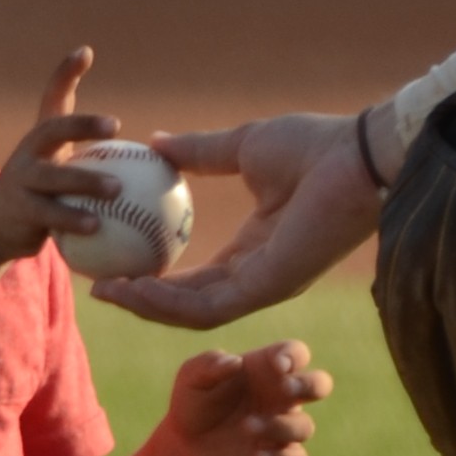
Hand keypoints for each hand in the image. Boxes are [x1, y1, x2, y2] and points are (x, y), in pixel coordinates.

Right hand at [0, 48, 121, 263]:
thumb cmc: (42, 198)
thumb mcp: (62, 174)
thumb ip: (94, 164)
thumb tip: (153, 157)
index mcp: (41, 139)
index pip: (53, 98)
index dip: (65, 74)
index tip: (85, 53)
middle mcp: (27, 153)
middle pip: (52, 130)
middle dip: (80, 124)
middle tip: (114, 126)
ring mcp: (20, 180)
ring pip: (53, 177)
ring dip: (85, 181)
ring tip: (117, 189)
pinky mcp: (19, 210)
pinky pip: (49, 215)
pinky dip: (73, 220)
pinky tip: (98, 227)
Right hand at [104, 112, 383, 327]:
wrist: (358, 153)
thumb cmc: (315, 145)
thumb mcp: (242, 146)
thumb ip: (200, 152)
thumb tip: (156, 143)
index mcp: (256, 247)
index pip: (197, 275)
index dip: (154, 274)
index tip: (113, 258)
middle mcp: (259, 274)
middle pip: (189, 303)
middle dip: (141, 300)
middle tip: (97, 284)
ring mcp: (265, 285)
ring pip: (193, 313)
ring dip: (146, 306)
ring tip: (105, 290)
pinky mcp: (269, 288)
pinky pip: (208, 306)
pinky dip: (167, 301)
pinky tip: (134, 285)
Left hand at [155, 340, 327, 455]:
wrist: (184, 445)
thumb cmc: (193, 402)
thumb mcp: (191, 377)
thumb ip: (209, 363)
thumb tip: (235, 362)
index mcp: (265, 370)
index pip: (295, 353)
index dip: (294, 356)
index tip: (276, 365)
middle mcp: (280, 397)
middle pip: (320, 384)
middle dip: (312, 385)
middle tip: (284, 389)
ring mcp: (281, 428)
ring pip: (305, 426)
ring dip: (280, 426)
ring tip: (246, 427)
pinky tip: (256, 455)